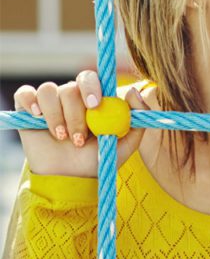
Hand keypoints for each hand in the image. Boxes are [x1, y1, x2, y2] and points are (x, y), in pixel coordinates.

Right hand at [14, 71, 147, 177]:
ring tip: (63, 138)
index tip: (95, 105)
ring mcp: (49, 103)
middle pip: (71, 86)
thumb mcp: (126, 142)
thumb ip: (137, 117)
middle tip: (79, 129)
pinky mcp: (28, 111)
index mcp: (93, 99)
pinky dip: (30, 101)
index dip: (92, 87)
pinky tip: (38, 117)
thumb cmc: (98, 159)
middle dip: (75, 107)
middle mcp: (71, 98)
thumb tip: (133, 91)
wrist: (71, 178)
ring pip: (49, 91)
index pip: (91, 79)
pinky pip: (24, 94)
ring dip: (57, 116)